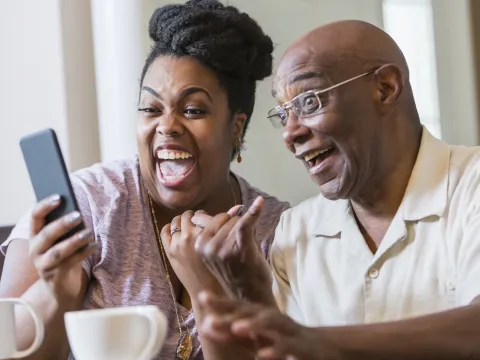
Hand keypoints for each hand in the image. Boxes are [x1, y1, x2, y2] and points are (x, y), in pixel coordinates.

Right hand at [29, 195, 95, 304]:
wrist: (61, 285)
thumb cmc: (64, 255)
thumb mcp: (60, 240)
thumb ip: (64, 227)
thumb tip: (77, 211)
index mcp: (35, 235)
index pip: (35, 216)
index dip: (45, 206)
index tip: (59, 197)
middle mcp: (35, 250)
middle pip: (46, 235)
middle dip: (62, 224)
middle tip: (78, 215)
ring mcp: (43, 265)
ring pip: (57, 252)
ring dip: (73, 241)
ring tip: (88, 232)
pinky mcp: (55, 277)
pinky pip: (70, 263)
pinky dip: (83, 253)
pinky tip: (94, 246)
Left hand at [160, 210, 223, 299]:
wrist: (208, 291)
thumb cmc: (223, 269)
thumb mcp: (228, 245)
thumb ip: (231, 224)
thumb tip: (238, 206)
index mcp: (205, 234)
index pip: (203, 215)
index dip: (207, 216)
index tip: (210, 220)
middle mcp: (189, 237)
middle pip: (189, 215)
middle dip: (195, 217)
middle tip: (201, 222)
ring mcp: (177, 244)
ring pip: (176, 220)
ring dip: (183, 221)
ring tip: (190, 226)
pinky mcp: (170, 251)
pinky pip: (165, 231)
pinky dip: (170, 228)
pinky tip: (178, 231)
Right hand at [192, 197, 274, 303]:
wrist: (249, 295)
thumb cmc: (235, 272)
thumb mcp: (218, 252)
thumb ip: (221, 229)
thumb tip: (235, 208)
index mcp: (199, 245)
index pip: (213, 219)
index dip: (227, 223)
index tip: (232, 234)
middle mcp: (208, 246)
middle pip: (227, 219)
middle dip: (236, 227)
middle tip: (239, 248)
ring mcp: (223, 247)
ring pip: (238, 221)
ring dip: (246, 229)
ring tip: (245, 250)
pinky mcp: (240, 247)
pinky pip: (246, 223)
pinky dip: (254, 211)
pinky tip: (260, 203)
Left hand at [198, 292, 328, 359]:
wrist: (321, 346)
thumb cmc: (283, 339)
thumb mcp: (256, 336)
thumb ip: (233, 332)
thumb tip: (207, 324)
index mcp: (260, 316)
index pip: (239, 306)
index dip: (222, 302)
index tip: (202, 296)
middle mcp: (272, 319)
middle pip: (251, 311)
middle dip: (233, 312)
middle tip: (212, 316)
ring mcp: (287, 330)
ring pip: (271, 323)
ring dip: (254, 324)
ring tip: (236, 328)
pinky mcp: (301, 346)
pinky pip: (287, 346)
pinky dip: (275, 350)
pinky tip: (261, 355)